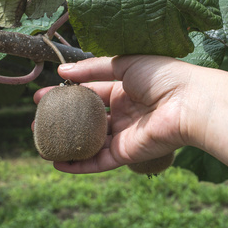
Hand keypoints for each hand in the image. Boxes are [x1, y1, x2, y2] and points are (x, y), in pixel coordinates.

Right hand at [33, 55, 195, 173]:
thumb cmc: (162, 76)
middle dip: (63, 118)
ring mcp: (126, 134)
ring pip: (91, 142)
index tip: (44, 94)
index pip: (92, 92)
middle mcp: (125, 113)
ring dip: (67, 142)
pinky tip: (57, 162)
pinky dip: (79, 164)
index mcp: (127, 89)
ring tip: (41, 139)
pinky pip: (99, 161)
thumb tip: (62, 72)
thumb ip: (93, 69)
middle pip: (88, 118)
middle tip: (37, 117)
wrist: (189, 102)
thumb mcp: (125, 63)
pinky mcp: (128, 153)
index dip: (68, 93)